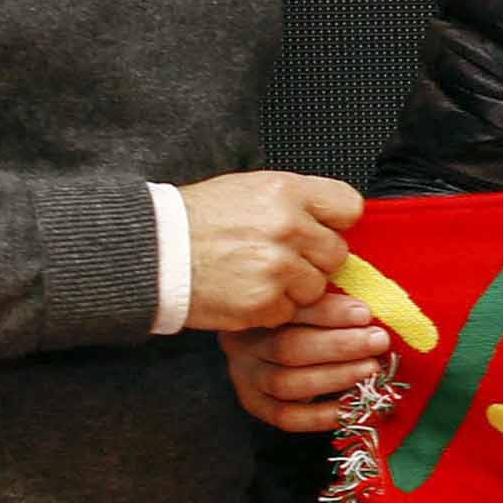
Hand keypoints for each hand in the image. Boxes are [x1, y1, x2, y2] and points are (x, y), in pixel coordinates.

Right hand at [183, 170, 361, 330]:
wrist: (153, 252)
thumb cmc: (197, 220)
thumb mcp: (249, 190)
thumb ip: (295, 202)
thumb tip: (332, 220)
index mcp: (286, 191)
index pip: (349, 206)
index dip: (337, 222)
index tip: (323, 229)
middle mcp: (288, 227)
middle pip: (337, 253)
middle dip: (314, 260)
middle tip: (281, 257)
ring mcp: (278, 267)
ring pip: (316, 287)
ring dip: (294, 288)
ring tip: (257, 274)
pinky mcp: (265, 302)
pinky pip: (289, 312)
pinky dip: (271, 308)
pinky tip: (245, 292)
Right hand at [224, 293, 395, 431]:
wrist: (262, 340)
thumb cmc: (297, 314)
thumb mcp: (304, 297)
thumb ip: (327, 301)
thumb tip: (365, 313)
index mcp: (257, 310)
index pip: (292, 311)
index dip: (330, 313)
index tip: (364, 315)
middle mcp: (245, 345)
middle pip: (289, 348)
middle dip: (339, 346)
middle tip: (377, 341)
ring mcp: (247, 377)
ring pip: (287, 383)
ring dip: (334, 377)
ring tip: (370, 370)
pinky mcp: (255, 404)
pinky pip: (287, 416)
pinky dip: (322, 415)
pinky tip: (354, 407)